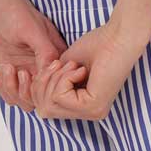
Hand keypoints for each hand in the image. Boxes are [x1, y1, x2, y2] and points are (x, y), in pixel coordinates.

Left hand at [0, 0, 69, 113]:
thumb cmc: (17, 13)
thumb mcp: (33, 31)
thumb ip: (45, 51)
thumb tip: (53, 70)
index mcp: (56, 59)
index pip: (56, 87)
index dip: (42, 88)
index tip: (27, 72)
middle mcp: (44, 70)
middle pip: (41, 99)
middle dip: (26, 92)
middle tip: (18, 71)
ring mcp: (28, 73)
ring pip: (25, 101)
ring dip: (13, 91)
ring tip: (7, 69)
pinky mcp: (13, 74)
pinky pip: (11, 94)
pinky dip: (3, 89)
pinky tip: (1, 71)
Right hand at [33, 16, 148, 121]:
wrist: (118, 36)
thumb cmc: (96, 46)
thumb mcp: (62, 68)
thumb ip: (49, 83)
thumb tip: (31, 97)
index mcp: (84, 106)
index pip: (45, 108)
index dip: (38, 87)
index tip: (45, 67)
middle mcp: (89, 114)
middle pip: (43, 110)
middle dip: (43, 83)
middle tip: (60, 64)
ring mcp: (93, 113)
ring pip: (49, 105)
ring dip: (55, 78)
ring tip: (73, 65)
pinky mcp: (93, 107)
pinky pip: (60, 97)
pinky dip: (64, 77)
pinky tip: (81, 69)